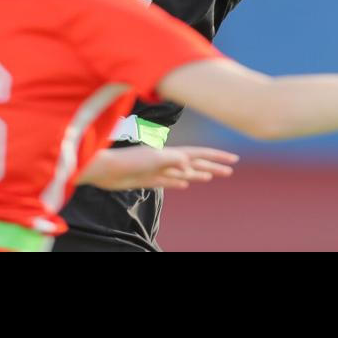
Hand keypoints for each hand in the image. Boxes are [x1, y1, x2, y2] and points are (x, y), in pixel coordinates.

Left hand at [80, 145, 239, 190]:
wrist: (104, 169)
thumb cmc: (127, 161)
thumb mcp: (153, 159)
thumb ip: (172, 159)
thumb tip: (189, 163)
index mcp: (170, 154)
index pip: (199, 154)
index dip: (217, 157)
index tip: (233, 160)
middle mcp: (166, 160)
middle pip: (195, 163)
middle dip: (213, 166)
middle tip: (230, 171)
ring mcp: (157, 169)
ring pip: (184, 172)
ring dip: (199, 173)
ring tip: (213, 176)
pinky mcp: (147, 179)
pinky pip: (169, 181)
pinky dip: (179, 182)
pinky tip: (185, 184)